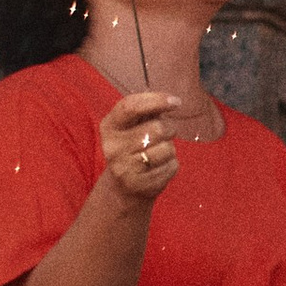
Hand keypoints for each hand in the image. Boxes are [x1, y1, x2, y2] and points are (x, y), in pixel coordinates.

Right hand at [97, 87, 179, 212]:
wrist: (124, 185)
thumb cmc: (134, 147)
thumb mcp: (133, 125)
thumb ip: (147, 110)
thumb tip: (171, 100)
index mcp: (109, 126)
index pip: (131, 107)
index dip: (156, 100)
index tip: (176, 101)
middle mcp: (112, 146)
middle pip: (157, 128)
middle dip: (169, 128)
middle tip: (165, 134)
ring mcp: (124, 167)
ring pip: (167, 148)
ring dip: (170, 148)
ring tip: (158, 153)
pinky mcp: (139, 184)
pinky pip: (171, 167)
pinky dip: (171, 165)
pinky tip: (158, 168)